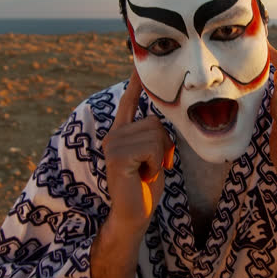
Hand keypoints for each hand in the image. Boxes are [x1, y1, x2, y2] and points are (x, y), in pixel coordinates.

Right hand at [103, 69, 174, 235]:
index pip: (129, 102)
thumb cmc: (146, 188)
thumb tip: (161, 121)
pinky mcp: (118, 155)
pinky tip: (143, 176)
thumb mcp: (152, 156)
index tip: (137, 62)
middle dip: (163, 146)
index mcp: (121, 133)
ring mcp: (113, 144)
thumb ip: (152, 136)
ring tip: (146, 172)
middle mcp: (113, 134)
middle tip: (151, 167)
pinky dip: (156, 164)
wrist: (133, 216)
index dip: (134, 83)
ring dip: (160, 157)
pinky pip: (153, 147)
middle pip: (155, 123)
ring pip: (156, 134)